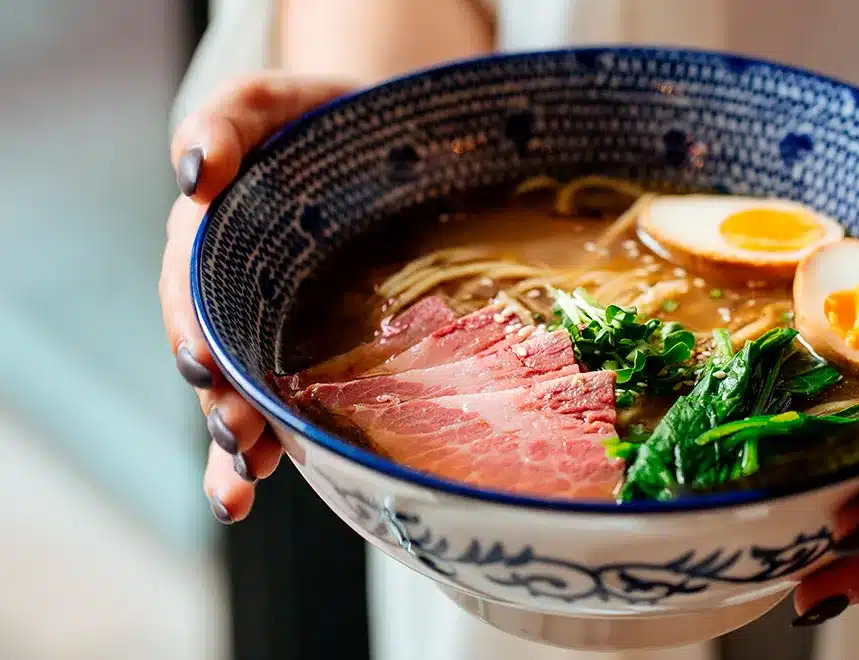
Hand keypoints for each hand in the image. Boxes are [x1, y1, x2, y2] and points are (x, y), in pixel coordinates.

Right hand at [161, 73, 354, 523]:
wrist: (390, 145)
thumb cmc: (322, 123)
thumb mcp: (269, 104)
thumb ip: (226, 123)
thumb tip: (192, 173)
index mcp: (215, 244)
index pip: (192, 292)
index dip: (193, 329)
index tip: (203, 362)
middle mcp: (235, 297)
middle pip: (215, 358)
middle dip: (220, 402)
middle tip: (234, 434)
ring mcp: (273, 332)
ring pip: (242, 395)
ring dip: (235, 444)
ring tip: (240, 482)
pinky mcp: (315, 355)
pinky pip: (290, 407)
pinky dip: (274, 449)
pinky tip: (263, 480)